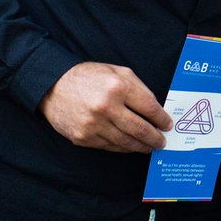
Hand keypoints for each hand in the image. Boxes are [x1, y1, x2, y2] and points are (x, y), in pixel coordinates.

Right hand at [39, 62, 172, 152]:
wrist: (53, 86)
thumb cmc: (89, 77)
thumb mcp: (118, 72)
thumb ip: (139, 89)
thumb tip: (156, 110)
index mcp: (118, 87)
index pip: (149, 108)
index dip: (161, 119)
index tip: (167, 125)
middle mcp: (106, 107)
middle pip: (139, 129)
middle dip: (154, 138)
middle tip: (162, 142)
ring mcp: (93, 125)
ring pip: (125, 142)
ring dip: (141, 146)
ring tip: (149, 147)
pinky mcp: (83, 137)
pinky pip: (109, 147)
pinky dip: (123, 148)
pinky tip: (131, 146)